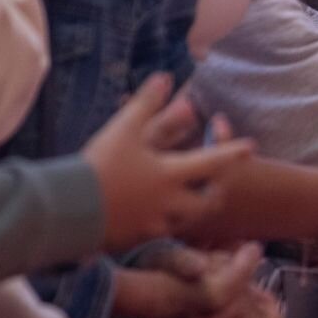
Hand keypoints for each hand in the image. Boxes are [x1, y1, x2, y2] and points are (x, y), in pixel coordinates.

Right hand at [84, 75, 253, 251]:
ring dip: (194, 208)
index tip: (251, 147)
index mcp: (169, 176)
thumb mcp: (123, 128)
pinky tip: (159, 214)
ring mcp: (154, 226)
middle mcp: (168, 205)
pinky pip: (162, 233)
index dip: (232, 152)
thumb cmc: (97, 166)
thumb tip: (165, 76)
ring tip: (191, 197)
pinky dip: (167, 222)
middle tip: (219, 183)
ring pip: (187, 221)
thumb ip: (146, 102)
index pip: (212, 163)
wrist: (66, 212)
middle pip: (207, 203)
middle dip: (217, 192)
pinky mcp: (136, 240)